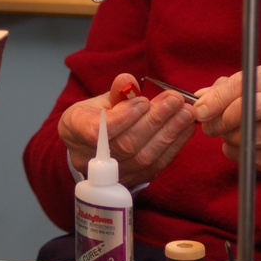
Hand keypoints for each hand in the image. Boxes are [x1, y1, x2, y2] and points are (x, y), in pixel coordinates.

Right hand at [58, 73, 196, 187]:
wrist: (92, 147)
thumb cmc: (96, 117)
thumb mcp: (99, 98)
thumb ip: (116, 91)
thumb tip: (129, 81)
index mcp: (74, 130)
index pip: (96, 132)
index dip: (122, 119)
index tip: (143, 101)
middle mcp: (89, 157)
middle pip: (125, 145)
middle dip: (154, 120)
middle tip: (175, 100)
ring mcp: (111, 174)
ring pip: (143, 158)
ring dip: (169, 132)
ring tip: (186, 112)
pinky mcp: (133, 180)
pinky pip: (156, 166)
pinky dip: (174, 145)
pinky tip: (186, 127)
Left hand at [192, 60, 260, 181]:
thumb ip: (236, 87)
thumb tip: (201, 96)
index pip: (245, 82)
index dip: (216, 97)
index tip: (199, 108)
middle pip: (246, 109)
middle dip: (220, 120)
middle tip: (209, 126)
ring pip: (250, 136)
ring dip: (229, 139)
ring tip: (227, 136)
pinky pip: (258, 158)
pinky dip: (241, 155)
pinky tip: (241, 148)